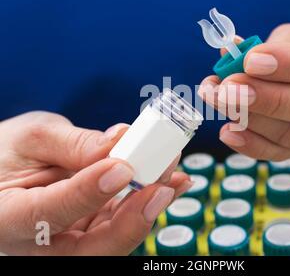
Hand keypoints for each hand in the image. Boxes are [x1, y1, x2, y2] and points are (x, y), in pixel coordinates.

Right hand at [0, 112, 189, 254]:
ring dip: (148, 207)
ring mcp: (69, 240)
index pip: (46, 214)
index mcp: (8, 218)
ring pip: (113, 239)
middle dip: (131, 221)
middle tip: (160, 188)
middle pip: (89, 249)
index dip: (87, 194)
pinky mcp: (91, 230)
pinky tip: (171, 181)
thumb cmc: (11, 152)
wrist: (8, 165)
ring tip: (174, 176)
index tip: (121, 168)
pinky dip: (148, 202)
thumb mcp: (33, 138)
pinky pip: (122, 222)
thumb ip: (73, 144)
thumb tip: (119, 142)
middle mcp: (39, 242)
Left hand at [199, 22, 289, 159]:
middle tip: (227, 88)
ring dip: (249, 120)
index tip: (250, 60)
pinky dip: (251, 145)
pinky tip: (227, 131)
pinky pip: (281, 153)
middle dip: (265, 99)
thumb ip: (272, 44)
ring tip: (217, 99)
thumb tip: (231, 53)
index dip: (289, 64)